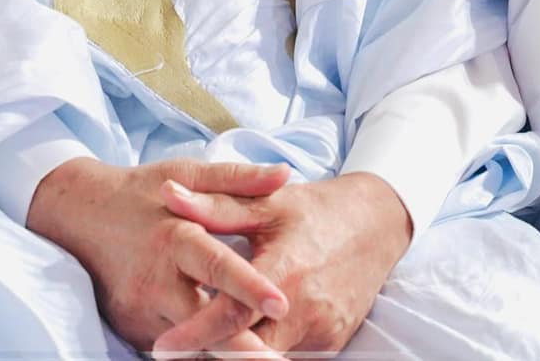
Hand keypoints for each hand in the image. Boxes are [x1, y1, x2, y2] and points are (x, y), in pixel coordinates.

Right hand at [24, 157, 290, 352]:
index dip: (249, 287)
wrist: (76, 215)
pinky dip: (198, 347)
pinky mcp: (130, 328)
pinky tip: (227, 350)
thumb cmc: (141, 192)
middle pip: (203, 323)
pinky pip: (173, 344)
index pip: (217, 266)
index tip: (282, 305)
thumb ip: (237, 179)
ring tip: (265, 356)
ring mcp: (140, 310)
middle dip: (241, 347)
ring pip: (189, 342)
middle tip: (279, 359)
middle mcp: (155, 280)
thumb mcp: (186, 173)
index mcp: (175, 238)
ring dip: (223, 350)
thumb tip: (285, 173)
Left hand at [150, 172, 413, 358]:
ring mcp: (322, 331)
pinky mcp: (333, 343)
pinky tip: (245, 338)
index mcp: (285, 270)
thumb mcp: (266, 204)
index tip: (163, 347)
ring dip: (238, 353)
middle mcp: (305, 308)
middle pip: (248, 351)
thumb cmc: (315, 211)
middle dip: (212, 353)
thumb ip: (214, 206)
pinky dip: (264, 351)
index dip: (196, 334)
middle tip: (177, 350)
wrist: (377, 224)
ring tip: (207, 342)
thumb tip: (168, 194)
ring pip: (267, 357)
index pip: (232, 316)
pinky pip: (289, 355)